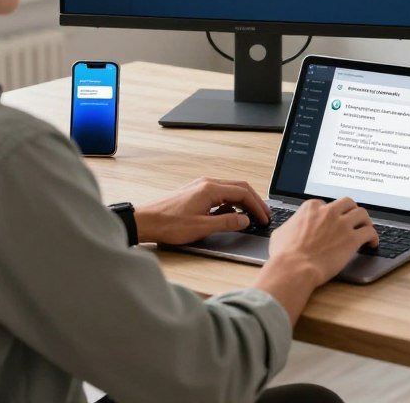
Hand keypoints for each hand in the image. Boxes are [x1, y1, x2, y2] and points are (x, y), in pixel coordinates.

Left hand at [133, 177, 269, 244]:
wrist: (145, 222)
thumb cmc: (169, 224)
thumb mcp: (202, 227)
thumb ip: (227, 223)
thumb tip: (245, 220)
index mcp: (210, 189)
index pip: (243, 193)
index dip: (257, 206)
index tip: (264, 218)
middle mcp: (207, 183)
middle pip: (239, 188)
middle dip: (254, 202)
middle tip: (263, 216)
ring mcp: (200, 187)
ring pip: (229, 191)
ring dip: (242, 203)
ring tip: (250, 217)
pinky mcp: (195, 194)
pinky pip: (219, 195)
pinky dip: (230, 204)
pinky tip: (230, 216)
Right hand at [267, 197, 378, 287]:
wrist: (294, 268)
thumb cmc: (284, 254)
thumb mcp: (281, 232)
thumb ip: (291, 225)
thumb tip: (290, 228)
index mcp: (311, 208)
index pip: (326, 204)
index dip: (330, 214)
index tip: (332, 221)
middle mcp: (328, 212)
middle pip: (347, 203)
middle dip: (351, 210)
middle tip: (353, 219)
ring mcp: (342, 224)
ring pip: (362, 214)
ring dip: (365, 221)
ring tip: (366, 228)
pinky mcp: (352, 239)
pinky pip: (369, 232)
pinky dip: (373, 236)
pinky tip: (372, 243)